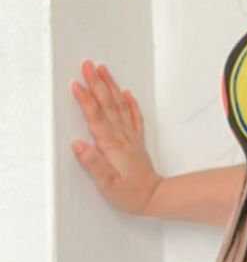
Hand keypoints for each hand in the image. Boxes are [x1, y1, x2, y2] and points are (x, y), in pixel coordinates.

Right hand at [70, 60, 161, 215]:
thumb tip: (78, 146)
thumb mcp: (107, 184)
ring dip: (110, 86)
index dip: (85, 99)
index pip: (95, 116)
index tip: (76, 83)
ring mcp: (130, 137)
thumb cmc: (131, 193)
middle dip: (96, 82)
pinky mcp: (136, 141)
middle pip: (107, 104)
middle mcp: (121, 136)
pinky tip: (126, 92)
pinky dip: (130, 102)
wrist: (155, 197)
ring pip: (120, 105)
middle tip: (88, 64)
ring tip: (103, 69)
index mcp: (111, 145)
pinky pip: (134, 116)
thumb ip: (93, 164)